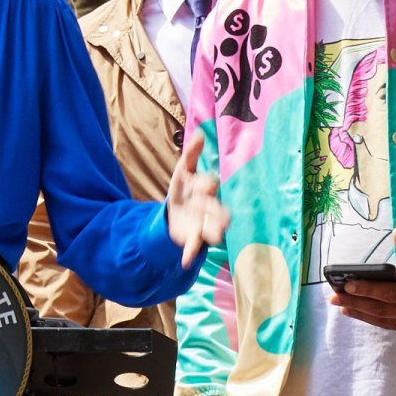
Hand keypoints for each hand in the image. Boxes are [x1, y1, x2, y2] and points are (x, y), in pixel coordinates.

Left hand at [165, 129, 228, 265]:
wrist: (175, 213)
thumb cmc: (183, 189)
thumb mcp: (183, 171)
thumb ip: (191, 154)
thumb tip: (199, 134)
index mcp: (204, 189)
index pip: (208, 185)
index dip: (207, 184)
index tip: (207, 183)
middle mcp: (207, 207)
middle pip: (216, 209)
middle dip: (217, 211)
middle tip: (221, 213)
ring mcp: (202, 224)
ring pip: (212, 228)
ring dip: (214, 232)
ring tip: (216, 237)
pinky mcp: (192, 238)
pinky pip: (194, 246)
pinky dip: (191, 254)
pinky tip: (185, 261)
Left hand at [328, 227, 395, 336]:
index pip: (389, 294)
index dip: (367, 290)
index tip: (347, 285)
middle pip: (382, 311)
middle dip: (356, 304)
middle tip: (333, 297)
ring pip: (387, 322)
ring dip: (364, 315)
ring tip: (343, 307)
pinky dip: (379, 320)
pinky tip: (364, 313)